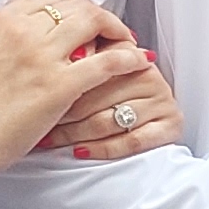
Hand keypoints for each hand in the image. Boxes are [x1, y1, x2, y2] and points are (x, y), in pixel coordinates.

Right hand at [0, 0, 135, 182]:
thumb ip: (8, 20)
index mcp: (4, 20)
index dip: (78, 2)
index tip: (88, 16)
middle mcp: (24, 32)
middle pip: (78, 4)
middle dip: (100, 15)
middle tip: (112, 30)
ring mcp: (43, 58)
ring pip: (95, 23)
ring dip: (118, 30)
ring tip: (127, 42)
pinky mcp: (60, 86)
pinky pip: (107, 61)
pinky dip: (128, 57)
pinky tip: (138, 62)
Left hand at [44, 50, 182, 160]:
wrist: (157, 142)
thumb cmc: (114, 102)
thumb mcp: (100, 77)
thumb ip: (84, 61)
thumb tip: (55, 57)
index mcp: (131, 56)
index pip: (94, 67)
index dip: (64, 81)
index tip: (38, 92)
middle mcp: (150, 76)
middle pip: (98, 95)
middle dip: (63, 111)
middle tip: (38, 122)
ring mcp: (162, 101)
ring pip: (110, 120)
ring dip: (75, 133)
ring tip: (51, 139)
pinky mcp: (171, 127)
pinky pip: (131, 141)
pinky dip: (102, 148)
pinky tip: (80, 152)